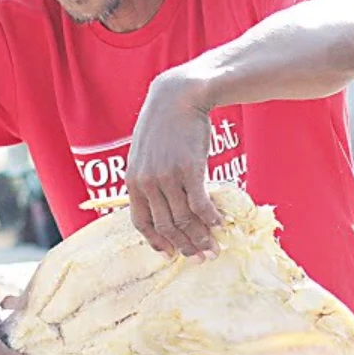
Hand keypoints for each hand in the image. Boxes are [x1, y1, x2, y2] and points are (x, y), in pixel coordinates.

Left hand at [125, 71, 223, 260]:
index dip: (157, 242)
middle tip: (201, 257)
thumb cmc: (164, 126)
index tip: (170, 253)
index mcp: (133, 181)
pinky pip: (200, 204)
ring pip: (184, 219)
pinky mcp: (190, 169)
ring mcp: (168, 176)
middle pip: (166, 226)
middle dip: (185, 247)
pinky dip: (210, 219)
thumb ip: (148, 178)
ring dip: (201, 238)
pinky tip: (219, 224)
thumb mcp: (145, 153)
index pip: (142, 223)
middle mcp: (148, 182)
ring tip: (214, 247)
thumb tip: (161, 204)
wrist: (178, 97)